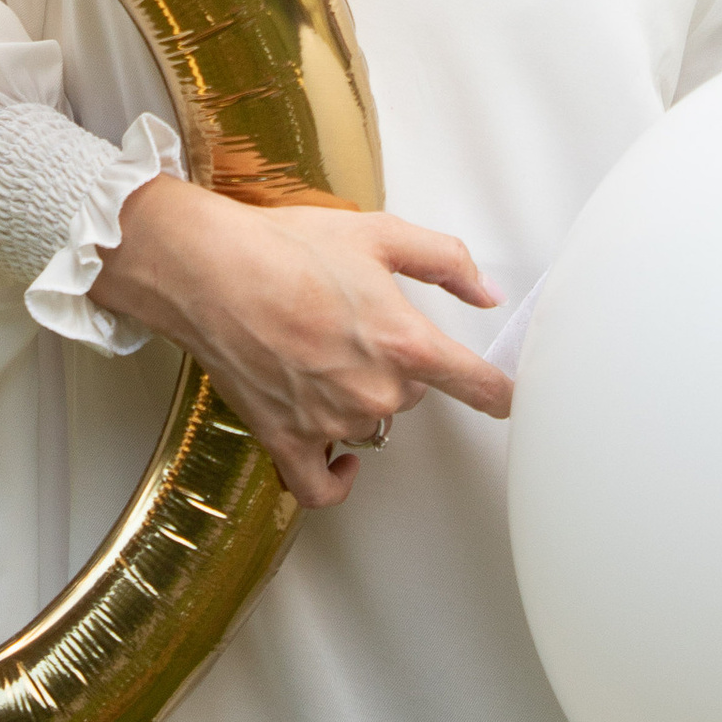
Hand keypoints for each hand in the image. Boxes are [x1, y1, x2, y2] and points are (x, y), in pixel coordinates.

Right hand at [91, 179, 512, 507]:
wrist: (209, 271)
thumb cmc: (287, 247)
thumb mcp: (379, 234)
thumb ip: (446, 262)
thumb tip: (487, 292)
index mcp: (405, 342)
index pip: (479, 387)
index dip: (502, 394)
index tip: (512, 400)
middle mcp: (375, 392)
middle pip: (416, 395)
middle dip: (399, 365)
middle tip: (358, 323)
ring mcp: (330, 423)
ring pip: (371, 426)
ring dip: (360, 402)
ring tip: (326, 356)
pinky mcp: (287, 441)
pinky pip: (321, 487)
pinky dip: (335, 478)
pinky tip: (340, 459)